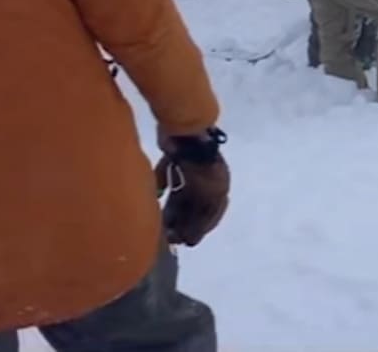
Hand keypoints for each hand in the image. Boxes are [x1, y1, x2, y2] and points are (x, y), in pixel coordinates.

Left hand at [154, 131, 228, 246]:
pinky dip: (163, 187)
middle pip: (195, 203)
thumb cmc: (201, 169)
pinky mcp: (173, 157)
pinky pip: (168, 176)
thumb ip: (200, 221)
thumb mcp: (209, 199)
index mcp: (220, 185)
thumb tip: (190, 241)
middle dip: (184, 221)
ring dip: (173, 209)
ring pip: (182, 193)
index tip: (189, 242)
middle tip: (170, 238)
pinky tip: (157, 197)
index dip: (202, 228)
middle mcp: (208, 176)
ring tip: (161, 225)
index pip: (213, 212)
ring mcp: (191, 166)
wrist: (186, 135)